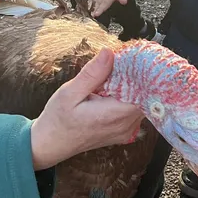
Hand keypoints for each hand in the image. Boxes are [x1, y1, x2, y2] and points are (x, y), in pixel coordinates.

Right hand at [30, 49, 144, 170]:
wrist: (50, 144)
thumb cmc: (58, 120)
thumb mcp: (70, 92)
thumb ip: (92, 74)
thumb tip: (109, 53)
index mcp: (113, 115)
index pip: (145, 93)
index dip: (144, 75)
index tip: (136, 59)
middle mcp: (125, 126)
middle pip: (146, 97)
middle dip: (139, 79)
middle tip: (126, 62)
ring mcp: (126, 131)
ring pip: (142, 104)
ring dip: (134, 88)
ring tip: (118, 75)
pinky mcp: (124, 132)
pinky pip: (135, 111)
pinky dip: (130, 98)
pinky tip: (115, 90)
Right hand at [89, 0, 130, 17]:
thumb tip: (123, 2)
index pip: (105, 3)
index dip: (101, 9)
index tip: (96, 14)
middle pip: (98, 3)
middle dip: (94, 9)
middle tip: (92, 16)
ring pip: (93, 0)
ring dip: (91, 7)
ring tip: (89, 14)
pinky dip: (89, 3)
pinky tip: (87, 8)